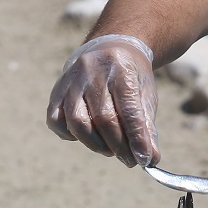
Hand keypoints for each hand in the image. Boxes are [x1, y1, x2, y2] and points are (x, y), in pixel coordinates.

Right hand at [46, 34, 159, 167]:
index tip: (143, 159)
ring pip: (77, 122)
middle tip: (129, 160)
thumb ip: (147, 126)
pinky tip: (88, 137)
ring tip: (110, 150)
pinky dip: (70, 135)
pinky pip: (56, 120)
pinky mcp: (57, 90)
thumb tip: (150, 159)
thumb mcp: (145, 94)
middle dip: (118, 146)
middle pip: (103, 118)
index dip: (137, 138)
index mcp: (121, 68)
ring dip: (95, 144)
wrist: (110, 47)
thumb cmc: (131, 76)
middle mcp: (92, 71)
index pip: (128, 110)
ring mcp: (71, 80)